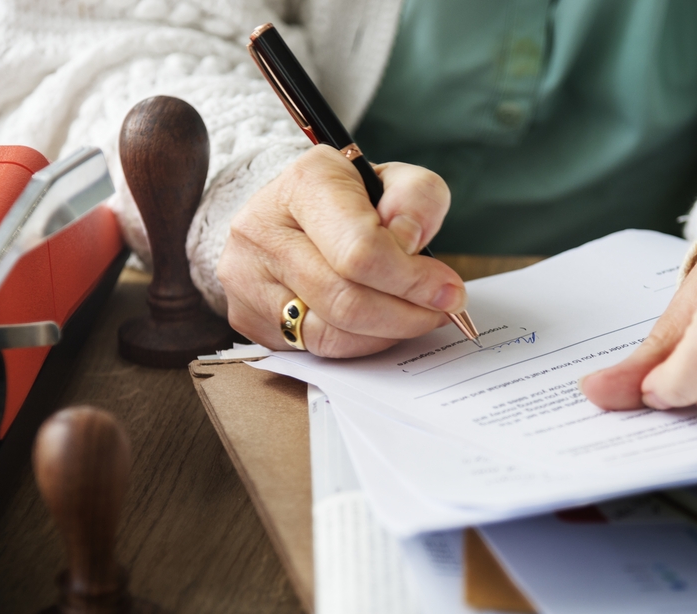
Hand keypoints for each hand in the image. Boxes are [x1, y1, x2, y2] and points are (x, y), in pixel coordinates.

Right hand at [218, 146, 462, 356]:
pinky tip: (379, 326)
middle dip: (407, 313)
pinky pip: (316, 349)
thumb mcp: (391, 181)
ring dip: (388, 333)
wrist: (287, 214)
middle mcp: (263, 229)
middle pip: (347, 300)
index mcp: (304, 183)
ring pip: (332, 333)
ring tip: (414, 316)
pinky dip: (359, 343)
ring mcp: (247, 278)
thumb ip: (416, 198)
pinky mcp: (248, 317)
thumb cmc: (348, 200)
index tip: (449, 290)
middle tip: (440, 311)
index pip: (361, 250)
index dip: (412, 279)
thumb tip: (410, 241)